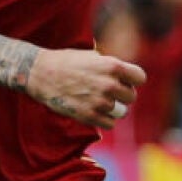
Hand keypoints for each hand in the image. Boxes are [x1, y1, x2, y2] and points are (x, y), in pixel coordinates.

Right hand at [24, 47, 145, 128]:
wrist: (41, 73)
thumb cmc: (67, 62)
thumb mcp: (93, 56)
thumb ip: (112, 66)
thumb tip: (126, 75)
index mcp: (113, 66)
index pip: (140, 78)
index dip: (132, 80)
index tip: (125, 81)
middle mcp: (109, 84)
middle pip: (131, 97)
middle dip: (121, 95)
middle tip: (108, 92)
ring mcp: (100, 102)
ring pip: (121, 112)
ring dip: (113, 108)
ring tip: (100, 101)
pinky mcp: (89, 116)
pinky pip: (109, 124)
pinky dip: (104, 120)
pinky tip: (94, 111)